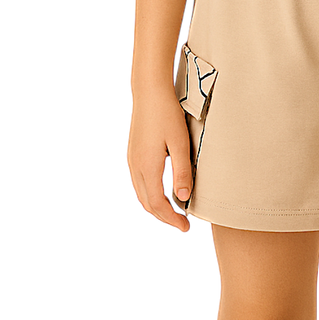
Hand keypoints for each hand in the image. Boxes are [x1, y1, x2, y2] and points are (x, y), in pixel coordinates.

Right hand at [126, 85, 194, 232]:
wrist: (150, 93)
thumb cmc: (167, 115)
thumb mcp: (180, 144)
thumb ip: (182, 172)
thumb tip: (183, 198)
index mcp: (148, 166)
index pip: (158, 203)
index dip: (171, 218)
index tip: (185, 227)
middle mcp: (137, 166)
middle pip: (148, 202)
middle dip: (164, 215)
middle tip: (181, 222)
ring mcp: (133, 159)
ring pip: (142, 192)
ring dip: (157, 204)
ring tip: (174, 208)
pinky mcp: (135, 152)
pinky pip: (141, 180)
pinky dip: (152, 191)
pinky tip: (164, 188)